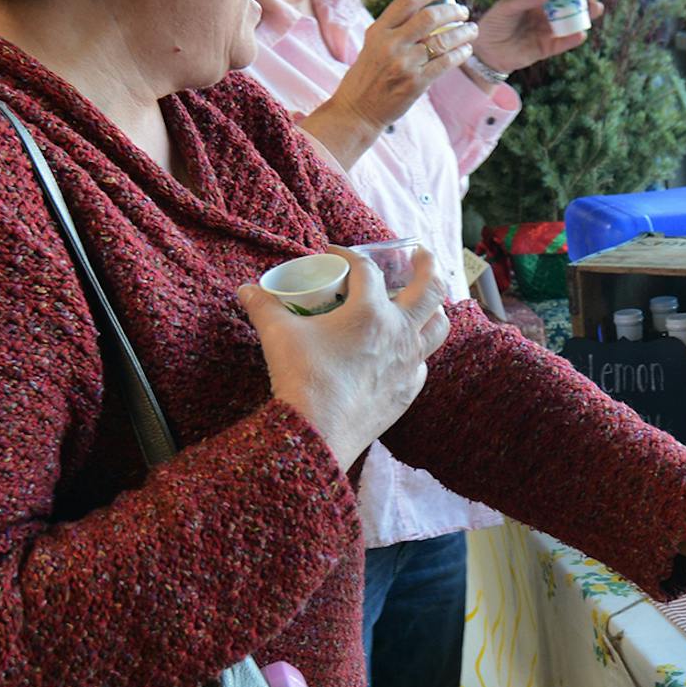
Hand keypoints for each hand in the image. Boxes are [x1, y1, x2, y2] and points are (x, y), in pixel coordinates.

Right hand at [237, 245, 450, 471]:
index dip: (348, 254)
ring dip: (434, 308)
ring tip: (424, 301)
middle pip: (431, 287)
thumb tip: (246, 290)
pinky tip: (403, 351)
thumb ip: (263, 307)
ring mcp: (409, 363)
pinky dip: (416, 351)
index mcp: (370, 312)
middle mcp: (399, 333)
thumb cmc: (301, 378)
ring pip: (439, 326)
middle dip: (428, 264)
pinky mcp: (408, 390)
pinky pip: (422, 363)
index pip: (366, 269)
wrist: (318, 432)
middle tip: (421, 253)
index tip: (334, 255)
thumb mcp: (277, 335)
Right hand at [333, 0, 475, 130]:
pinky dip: (460, 54)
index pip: (408, 0)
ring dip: (463, 32)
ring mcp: (403, 64)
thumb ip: (395, 29)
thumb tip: (428, 10)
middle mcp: (390, 44)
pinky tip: (466, 49)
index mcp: (378, 30)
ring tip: (472, 30)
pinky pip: (445, 63)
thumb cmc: (368, 76)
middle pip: (429, 17)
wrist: (357, 110)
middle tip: (464, 11)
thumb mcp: (373, 45)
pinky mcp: (415, 83)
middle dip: (453, 10)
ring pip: (442, 40)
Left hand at [467, 0, 605, 75]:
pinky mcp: (546, 48)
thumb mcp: (505, 6)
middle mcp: (545, 15)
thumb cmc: (493, 23)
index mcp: (535, 0)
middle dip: (583, 0)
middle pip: (568, 6)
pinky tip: (581, 34)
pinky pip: (562, 43)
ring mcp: (547, 32)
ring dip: (585, 17)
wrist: (485, 50)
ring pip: (570, 24)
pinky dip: (573, 39)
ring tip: (596, 10)